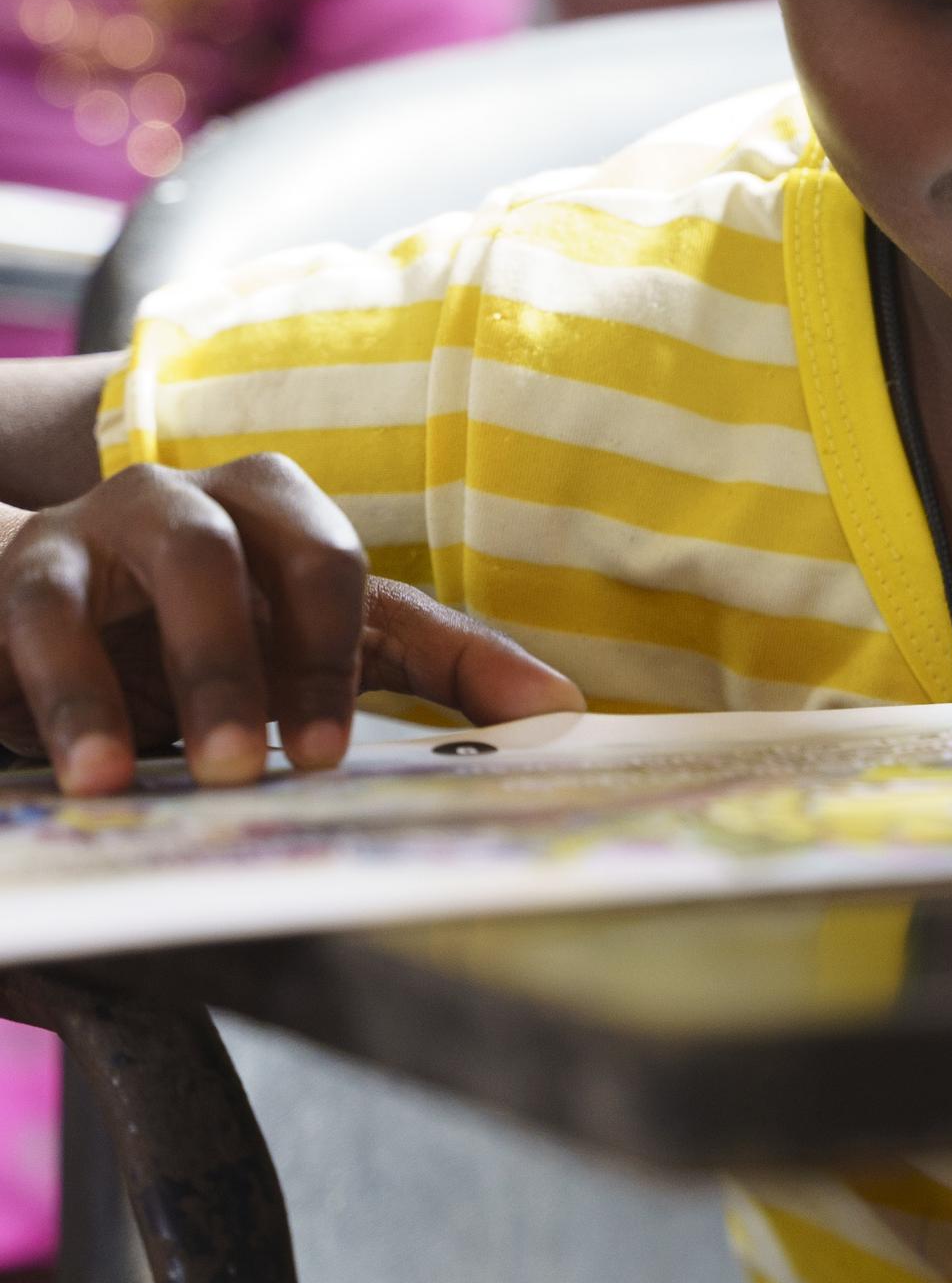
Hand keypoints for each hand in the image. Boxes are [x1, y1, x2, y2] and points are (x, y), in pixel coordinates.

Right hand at [0, 456, 582, 794]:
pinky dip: (44, 701)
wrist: (65, 599)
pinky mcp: (8, 578)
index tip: (325, 753)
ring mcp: (83, 534)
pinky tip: (74, 772)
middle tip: (242, 768)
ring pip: (90, 587)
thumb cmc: (227, 619)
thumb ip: (445, 664)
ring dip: (105, 689)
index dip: (327, 653)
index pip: (323, 560)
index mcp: (275, 506)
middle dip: (229, 665)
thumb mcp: (334, 636)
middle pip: (213, 558)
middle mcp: (179, 502)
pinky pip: (20, 626)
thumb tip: (566, 713)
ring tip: (123, 781)